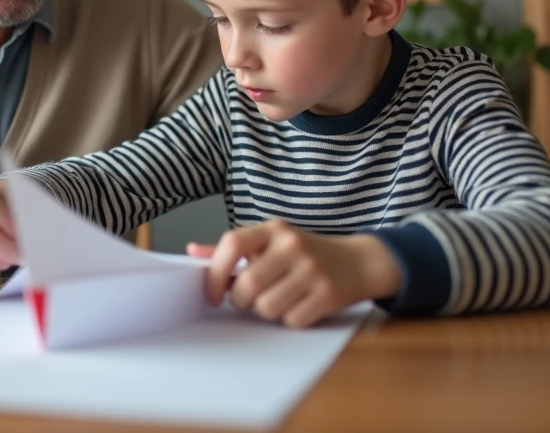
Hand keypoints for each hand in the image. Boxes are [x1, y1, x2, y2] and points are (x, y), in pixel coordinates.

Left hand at [186, 221, 400, 328]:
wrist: (357, 262)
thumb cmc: (304, 254)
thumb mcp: (270, 242)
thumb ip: (233, 249)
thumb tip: (193, 251)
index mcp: (273, 230)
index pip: (232, 243)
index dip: (215, 272)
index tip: (212, 293)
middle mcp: (292, 246)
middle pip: (247, 285)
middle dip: (240, 301)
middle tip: (248, 300)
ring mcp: (312, 270)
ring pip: (266, 307)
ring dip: (266, 311)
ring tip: (277, 299)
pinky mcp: (327, 295)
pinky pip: (291, 320)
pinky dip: (289, 319)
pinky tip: (299, 305)